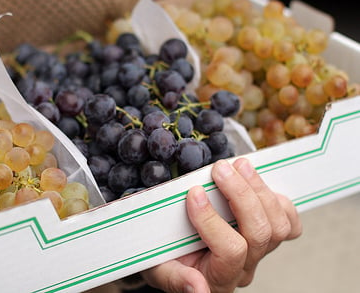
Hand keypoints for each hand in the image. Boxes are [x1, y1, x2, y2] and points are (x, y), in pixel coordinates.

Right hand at [141, 158, 301, 292]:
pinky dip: (277, 199)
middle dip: (241, 195)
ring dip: (260, 190)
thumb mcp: (158, 268)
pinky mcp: (269, 236)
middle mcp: (243, 267)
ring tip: (239, 167)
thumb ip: (176, 280)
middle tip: (220, 169)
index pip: (229, 251)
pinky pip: (289, 223)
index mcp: (218, 278)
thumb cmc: (165, 256)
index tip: (194, 193)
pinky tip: (255, 181)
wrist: (171, 249)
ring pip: (278, 225)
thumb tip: (197, 288)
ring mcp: (259, 252)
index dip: (212, 220)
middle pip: (259, 234)